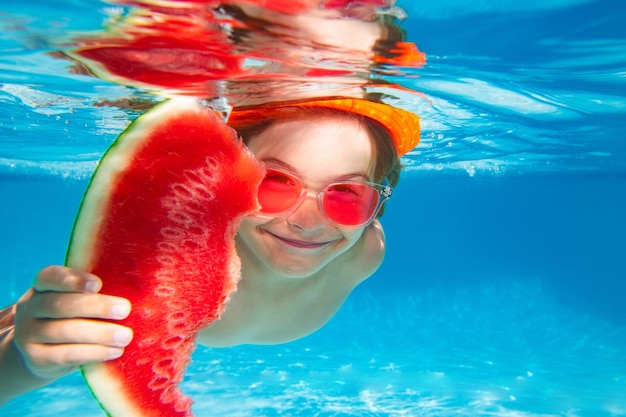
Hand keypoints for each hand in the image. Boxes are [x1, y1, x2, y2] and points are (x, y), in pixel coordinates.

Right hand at [12, 265, 132, 379]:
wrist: (43, 352)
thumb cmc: (73, 316)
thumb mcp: (77, 299)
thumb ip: (94, 292)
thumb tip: (136, 288)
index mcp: (42, 286)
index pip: (50, 277)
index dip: (72, 280)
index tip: (98, 284)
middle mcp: (30, 307)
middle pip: (60, 304)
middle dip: (95, 307)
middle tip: (125, 309)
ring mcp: (28, 333)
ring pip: (64, 331)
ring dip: (99, 334)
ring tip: (126, 336)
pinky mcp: (36, 358)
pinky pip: (66, 355)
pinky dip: (93, 353)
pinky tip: (115, 351)